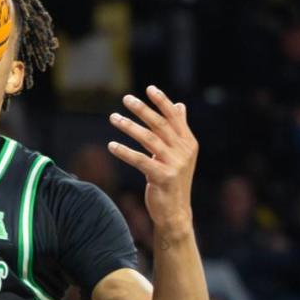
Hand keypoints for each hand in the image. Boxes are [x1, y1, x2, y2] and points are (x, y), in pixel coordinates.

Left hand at [108, 86, 198, 230]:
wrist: (175, 211)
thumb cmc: (173, 178)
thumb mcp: (179, 152)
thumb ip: (179, 129)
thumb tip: (180, 105)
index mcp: (188, 142)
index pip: (175, 117)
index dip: (162, 101)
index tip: (149, 88)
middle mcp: (184, 151)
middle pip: (160, 125)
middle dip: (143, 109)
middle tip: (126, 98)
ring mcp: (175, 165)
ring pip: (149, 140)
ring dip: (129, 127)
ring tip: (113, 117)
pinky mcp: (163, 177)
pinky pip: (140, 160)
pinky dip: (125, 152)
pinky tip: (111, 145)